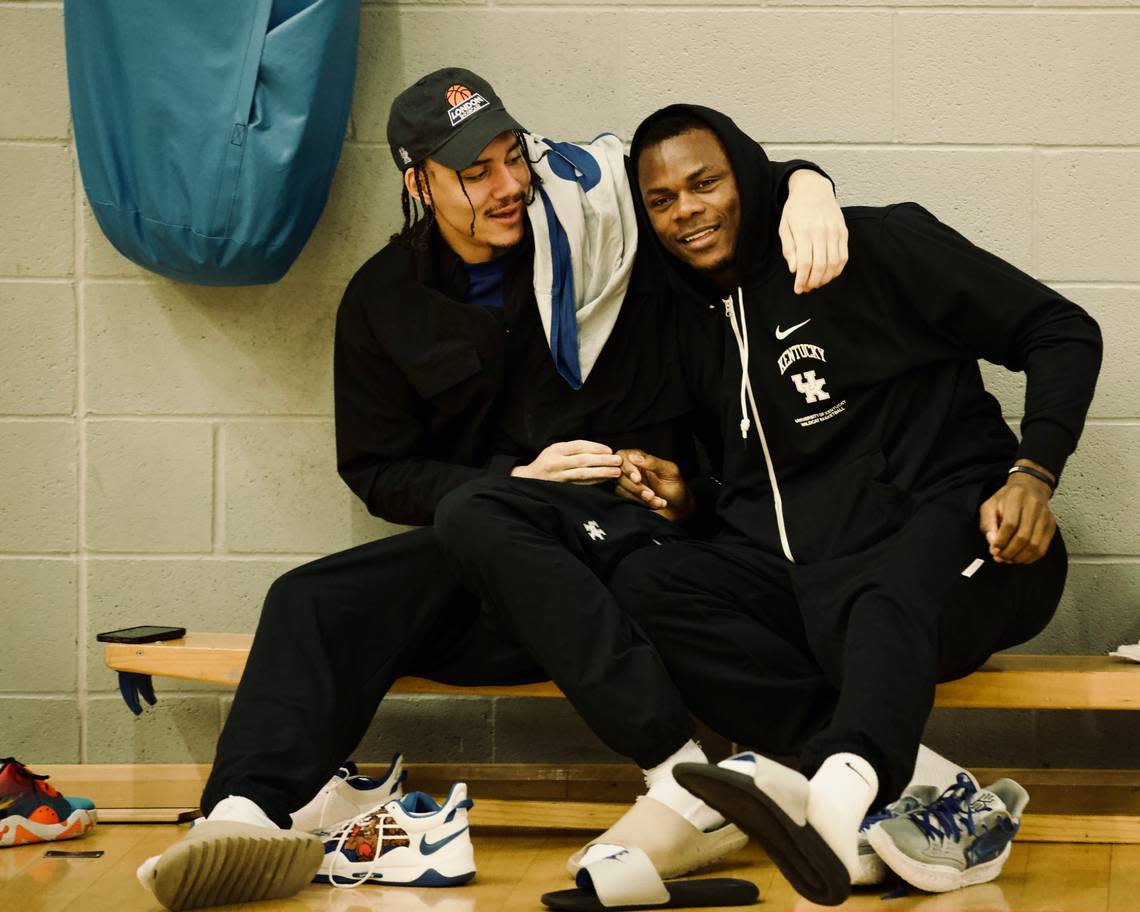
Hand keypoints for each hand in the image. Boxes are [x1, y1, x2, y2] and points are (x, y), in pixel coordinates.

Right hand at [510, 440, 622, 484]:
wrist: (529, 479)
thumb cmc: (546, 461)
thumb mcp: (555, 449)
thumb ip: (572, 448)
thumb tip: (598, 449)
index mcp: (555, 450)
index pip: (579, 447)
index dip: (596, 448)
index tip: (609, 450)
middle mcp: (556, 463)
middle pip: (583, 461)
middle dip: (602, 460)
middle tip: (618, 460)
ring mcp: (559, 477)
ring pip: (583, 474)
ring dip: (601, 473)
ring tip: (616, 472)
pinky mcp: (561, 488)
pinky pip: (581, 485)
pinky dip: (594, 482)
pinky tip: (604, 480)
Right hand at [615, 449, 694, 523]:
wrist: (678, 508)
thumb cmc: (676, 487)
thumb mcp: (670, 471)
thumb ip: (653, 462)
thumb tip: (634, 457)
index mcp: (641, 459)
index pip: (623, 456)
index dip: (628, 468)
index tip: (637, 479)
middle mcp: (632, 470)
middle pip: (620, 474)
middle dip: (636, 488)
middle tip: (651, 495)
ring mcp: (628, 483)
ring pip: (621, 488)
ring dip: (639, 497)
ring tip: (657, 501)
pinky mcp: (627, 496)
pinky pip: (623, 498)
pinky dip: (639, 503)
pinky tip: (653, 504)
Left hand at [780, 169, 848, 294]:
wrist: (814, 189)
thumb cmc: (795, 210)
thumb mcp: (784, 227)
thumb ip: (789, 249)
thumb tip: (794, 270)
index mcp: (804, 231)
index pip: (804, 262)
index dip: (802, 279)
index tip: (798, 289)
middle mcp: (821, 231)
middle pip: (820, 265)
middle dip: (813, 282)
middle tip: (807, 288)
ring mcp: (835, 232)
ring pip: (834, 263)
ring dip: (826, 278)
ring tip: (816, 283)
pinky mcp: (843, 232)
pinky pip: (844, 256)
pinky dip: (837, 269)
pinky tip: (829, 274)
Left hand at [978, 461, 1057, 563]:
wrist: (1029, 488)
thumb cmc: (1006, 499)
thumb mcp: (990, 506)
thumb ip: (988, 524)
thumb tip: (993, 545)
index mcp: (1016, 497)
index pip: (1010, 524)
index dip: (1001, 540)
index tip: (993, 550)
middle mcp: (1034, 506)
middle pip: (1023, 536)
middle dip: (1009, 552)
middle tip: (1000, 558)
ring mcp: (1045, 516)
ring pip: (1034, 544)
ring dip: (1019, 557)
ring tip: (1008, 559)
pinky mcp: (1051, 525)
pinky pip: (1043, 547)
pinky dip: (1031, 557)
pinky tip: (1020, 558)